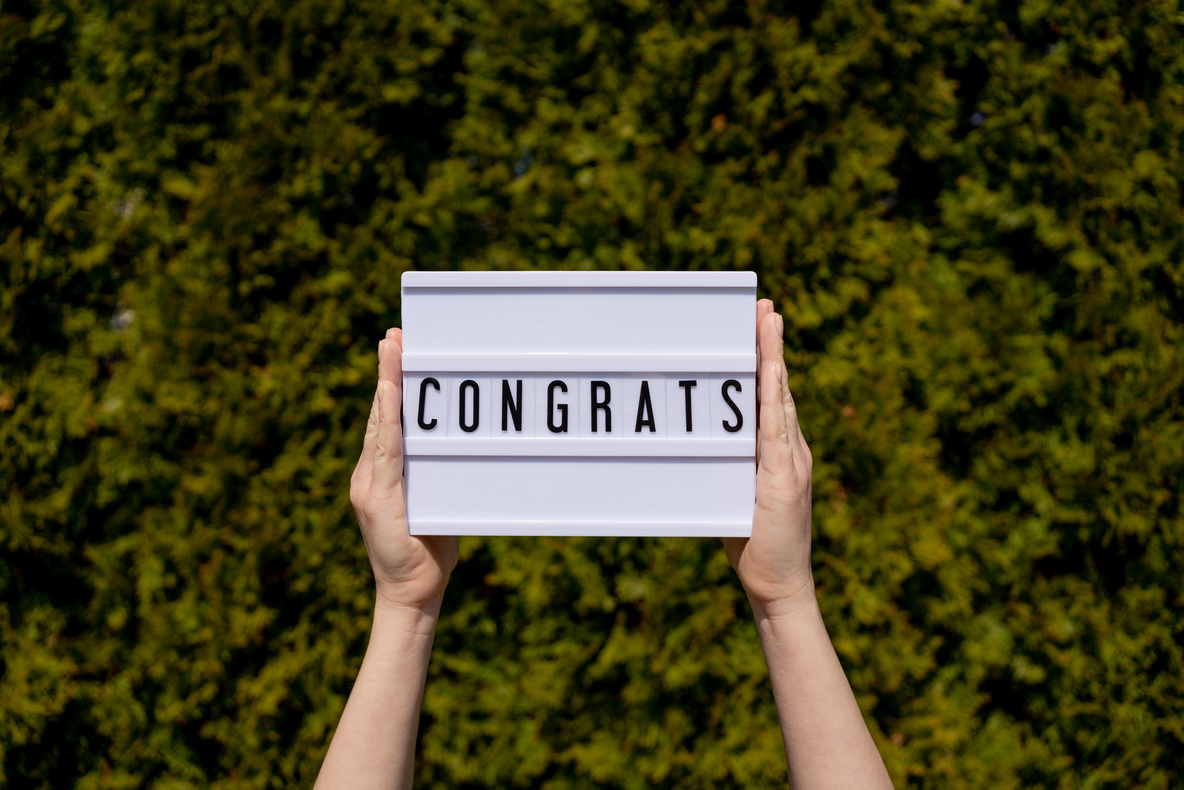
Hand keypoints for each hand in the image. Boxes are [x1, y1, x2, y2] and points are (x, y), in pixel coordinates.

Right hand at [349, 328, 458, 611]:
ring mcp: (369, 485)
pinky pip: (384, 451)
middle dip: (387, 372)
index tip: (398, 349)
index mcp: (381, 474)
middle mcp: (370, 474)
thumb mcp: (437, 500)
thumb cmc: (432, 549)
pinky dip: (387, 420)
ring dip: (386, 385)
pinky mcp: (376, 498)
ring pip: (380, 425)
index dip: (391, 384)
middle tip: (394, 335)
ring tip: (392, 350)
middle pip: (380, 414)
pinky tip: (390, 394)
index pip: (387, 421)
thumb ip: (440, 473)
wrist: (415, 594)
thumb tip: (465, 443)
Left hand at [723, 300, 814, 609]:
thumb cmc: (753, 545)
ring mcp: (791, 461)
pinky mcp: (784, 476)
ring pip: (780, 398)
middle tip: (763, 306)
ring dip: (773, 356)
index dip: (767, 359)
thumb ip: (724, 467)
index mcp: (781, 452)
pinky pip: (777, 427)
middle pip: (778, 387)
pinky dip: (774, 395)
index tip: (759, 323)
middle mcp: (791, 449)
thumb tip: (695, 445)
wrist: (778, 586)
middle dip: (770, 344)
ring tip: (767, 320)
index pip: (772, 396)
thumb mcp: (735, 495)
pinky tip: (770, 369)